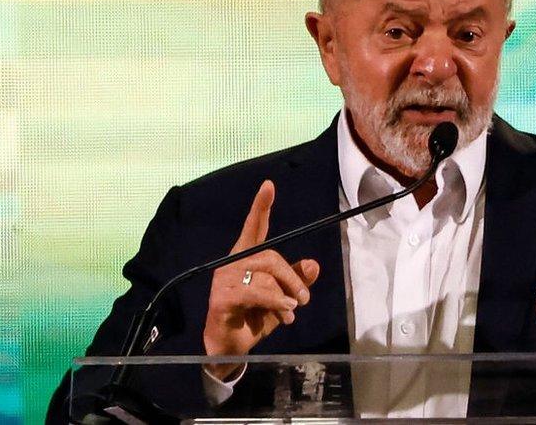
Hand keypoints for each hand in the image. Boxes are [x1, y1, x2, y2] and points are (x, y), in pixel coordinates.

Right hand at [202, 180, 320, 379]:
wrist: (230, 349)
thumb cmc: (254, 319)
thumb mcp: (282, 299)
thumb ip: (296, 281)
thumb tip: (314, 264)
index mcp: (244, 258)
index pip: (253, 228)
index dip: (261, 207)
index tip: (269, 186)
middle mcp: (231, 264)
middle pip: (270, 257)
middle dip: (292, 278)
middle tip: (304, 299)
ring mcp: (223, 281)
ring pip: (264, 277)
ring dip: (284, 296)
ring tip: (291, 312)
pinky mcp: (221, 299)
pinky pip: (254, 293)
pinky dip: (275, 302)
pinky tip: (285, 312)